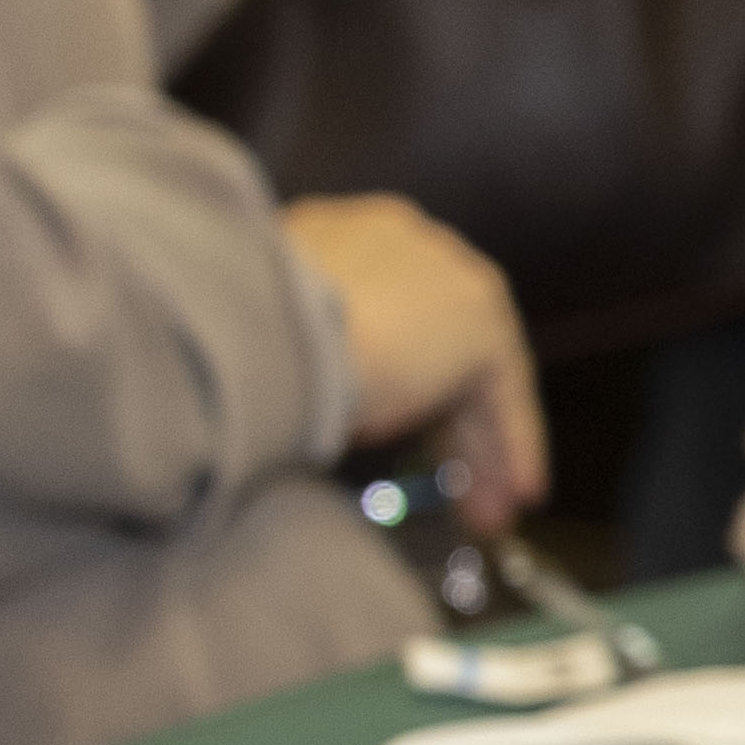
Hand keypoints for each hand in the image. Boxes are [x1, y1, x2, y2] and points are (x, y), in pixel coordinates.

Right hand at [281, 193, 544, 528]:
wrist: (261, 329)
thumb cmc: (230, 337)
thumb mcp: (252, 337)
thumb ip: (285, 352)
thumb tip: (286, 396)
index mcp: (336, 234)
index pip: (381, 306)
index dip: (387, 370)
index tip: (380, 423)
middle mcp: (399, 241)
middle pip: (434, 341)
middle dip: (439, 419)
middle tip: (446, 483)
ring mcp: (446, 274)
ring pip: (470, 370)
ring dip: (475, 444)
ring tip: (484, 510)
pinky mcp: (479, 320)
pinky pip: (503, 392)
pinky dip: (510, 445)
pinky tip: (514, 493)